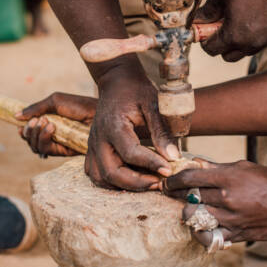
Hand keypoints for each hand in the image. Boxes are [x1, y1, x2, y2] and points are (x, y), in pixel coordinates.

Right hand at [16, 92, 96, 155]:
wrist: (97, 110)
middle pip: (30, 142)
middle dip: (28, 132)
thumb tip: (16, 116)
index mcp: (49, 123)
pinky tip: (51, 128)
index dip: (23, 132)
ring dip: (35, 135)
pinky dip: (44, 139)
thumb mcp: (55, 101)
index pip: (30, 133)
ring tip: (45, 122)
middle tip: (36, 121)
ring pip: (36, 147)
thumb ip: (36, 108)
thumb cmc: (79, 105)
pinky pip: (48, 150)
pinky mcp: (66, 151)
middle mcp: (52, 135)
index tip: (20, 126)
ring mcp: (59, 144)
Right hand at [86, 62, 179, 191]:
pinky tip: (131, 178)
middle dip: (137, 183)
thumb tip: (174, 157)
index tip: (169, 170)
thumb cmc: (136, 91)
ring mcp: (92, 145)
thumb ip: (162, 131)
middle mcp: (99, 138)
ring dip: (123, 185)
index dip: (151, 164)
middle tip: (159, 182)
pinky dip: (112, 182)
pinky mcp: (92, 149)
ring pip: (101, 178)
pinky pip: (96, 174)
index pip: (131, 153)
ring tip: (147, 181)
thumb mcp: (153, 104)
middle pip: (111, 172)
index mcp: (114, 125)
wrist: (117, 81)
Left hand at [164, 160, 266, 244]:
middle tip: (168, 192)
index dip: (173, 180)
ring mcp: (231, 219)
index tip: (166, 181)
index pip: (190, 178)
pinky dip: (201, 231)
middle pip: (189, 197)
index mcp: (228, 178)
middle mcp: (226, 199)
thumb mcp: (244, 167)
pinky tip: (198, 226)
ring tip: (184, 207)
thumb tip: (197, 163)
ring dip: (187, 212)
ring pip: (196, 217)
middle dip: (175, 195)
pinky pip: (211, 236)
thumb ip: (218, 168)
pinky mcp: (236, 234)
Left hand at [195, 0, 266, 60]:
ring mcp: (266, 39)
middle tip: (218, 26)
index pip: (212, 50)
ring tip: (235, 20)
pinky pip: (259, 42)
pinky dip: (251, 36)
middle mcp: (251, 43)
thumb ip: (207, 12)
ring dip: (237, 42)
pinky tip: (250, 17)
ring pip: (245, 51)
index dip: (204, 40)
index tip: (204, 29)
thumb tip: (198, 20)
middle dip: (220, 44)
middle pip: (228, 56)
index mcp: (234, 35)